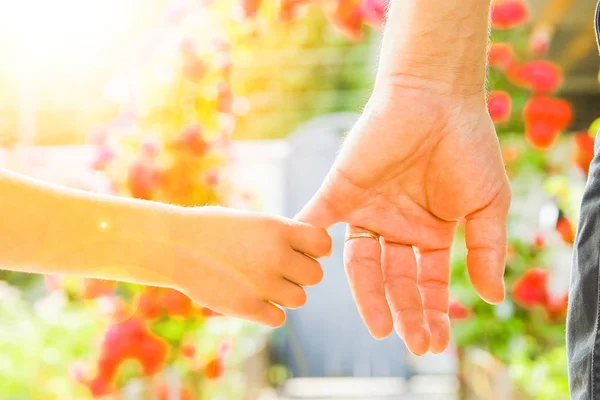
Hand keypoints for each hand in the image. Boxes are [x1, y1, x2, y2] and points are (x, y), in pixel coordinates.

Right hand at [167, 207, 331, 326]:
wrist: (176, 246)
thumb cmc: (216, 229)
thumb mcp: (255, 222)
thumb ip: (285, 237)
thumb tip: (316, 253)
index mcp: (279, 230)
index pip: (324, 244)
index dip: (315, 249)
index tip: (300, 250)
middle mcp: (276, 256)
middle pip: (315, 275)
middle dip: (300, 273)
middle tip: (277, 268)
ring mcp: (262, 284)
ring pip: (299, 298)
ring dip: (285, 293)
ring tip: (262, 282)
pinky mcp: (248, 308)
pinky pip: (278, 317)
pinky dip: (269, 311)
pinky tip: (252, 297)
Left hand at [297, 87, 510, 354]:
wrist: (437, 97)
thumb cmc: (467, 145)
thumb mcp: (486, 204)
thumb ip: (485, 250)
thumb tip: (491, 298)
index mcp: (428, 233)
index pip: (426, 283)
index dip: (431, 312)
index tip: (435, 342)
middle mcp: (394, 227)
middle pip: (394, 280)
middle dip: (405, 311)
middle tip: (412, 342)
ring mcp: (367, 210)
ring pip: (360, 263)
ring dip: (368, 295)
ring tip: (381, 325)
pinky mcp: (341, 189)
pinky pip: (319, 219)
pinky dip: (308, 240)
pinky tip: (309, 268)